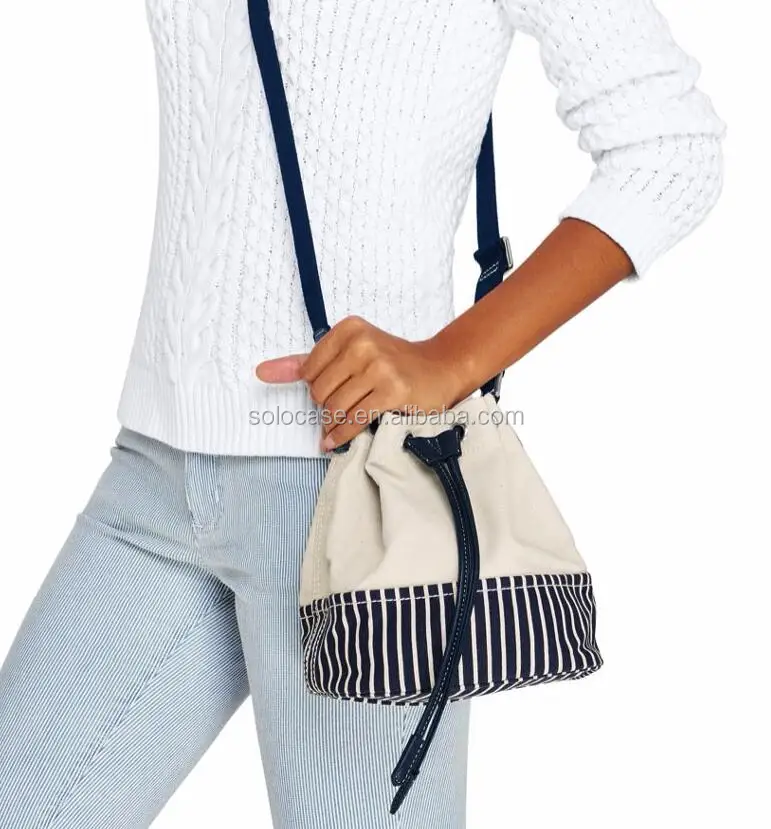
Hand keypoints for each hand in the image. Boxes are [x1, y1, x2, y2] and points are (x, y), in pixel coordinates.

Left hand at [255, 316, 467, 450]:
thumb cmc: (392, 363)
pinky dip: (341, 435)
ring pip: (335, 408)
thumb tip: (264, 371)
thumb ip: (306, 363)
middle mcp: (363, 344)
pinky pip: (354, 420)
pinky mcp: (392, 391)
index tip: (332, 390)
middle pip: (320, 391)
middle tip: (341, 409)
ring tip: (339, 426)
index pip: (309, 370)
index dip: (317, 387)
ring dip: (333, 424)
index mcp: (350, 329)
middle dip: (326, 407)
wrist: (440, 369)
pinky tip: (335, 441)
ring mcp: (379, 367)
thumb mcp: (350, 352)